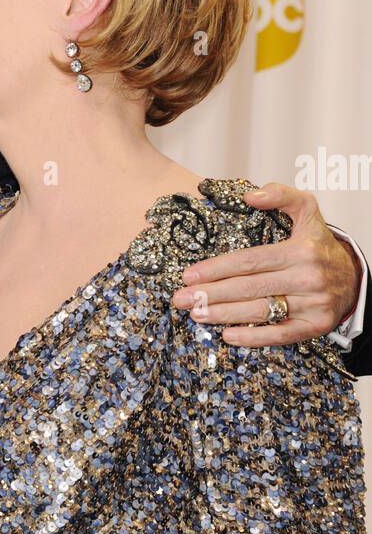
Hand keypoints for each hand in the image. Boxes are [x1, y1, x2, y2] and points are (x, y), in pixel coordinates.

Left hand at [170, 183, 361, 346]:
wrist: (352, 277)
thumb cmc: (318, 245)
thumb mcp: (307, 210)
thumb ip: (281, 195)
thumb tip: (249, 196)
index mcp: (301, 250)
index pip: (249, 260)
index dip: (216, 269)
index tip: (189, 275)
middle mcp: (307, 277)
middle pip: (249, 287)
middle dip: (211, 294)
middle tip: (182, 299)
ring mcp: (312, 304)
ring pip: (260, 311)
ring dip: (224, 315)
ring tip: (197, 315)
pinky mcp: (315, 326)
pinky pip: (280, 334)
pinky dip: (253, 337)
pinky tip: (228, 336)